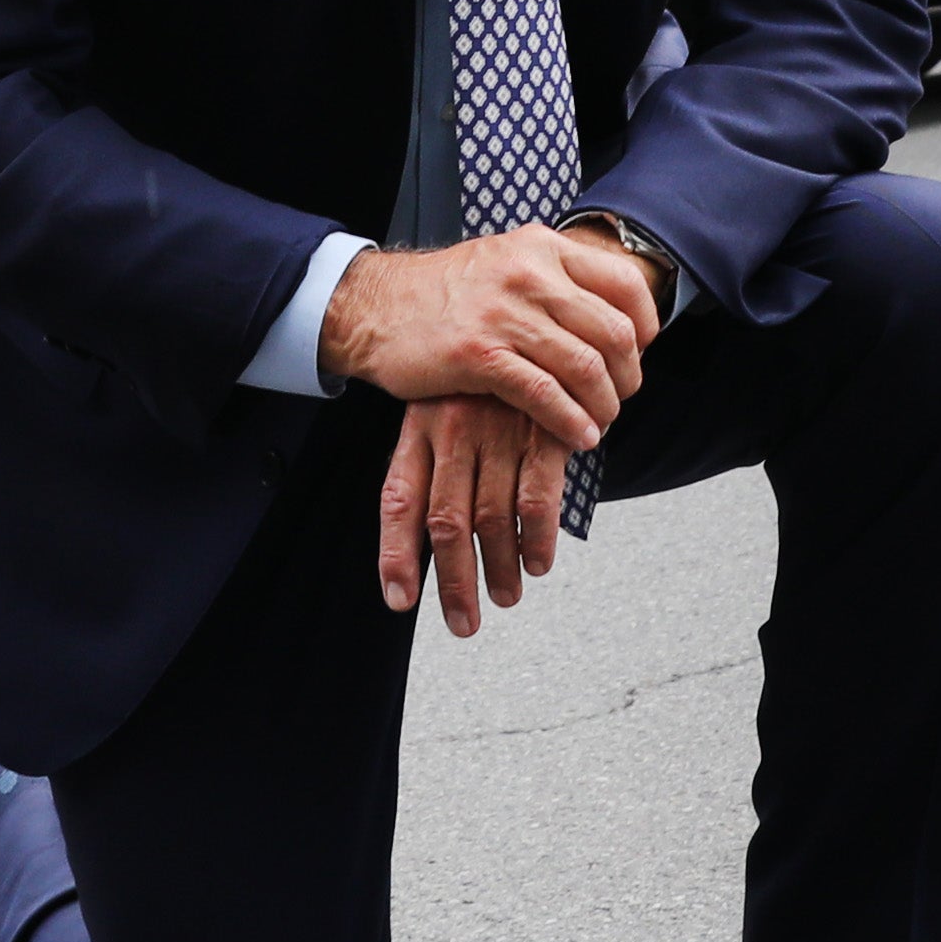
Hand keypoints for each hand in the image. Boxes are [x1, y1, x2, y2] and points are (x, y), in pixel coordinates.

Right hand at [322, 226, 654, 452]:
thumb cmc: (439, 293)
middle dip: (629, 374)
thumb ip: (552, 278)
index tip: (640, 351)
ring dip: (605, 404)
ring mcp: (504, 313)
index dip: (645, 324)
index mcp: (541, 247)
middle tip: (622, 396)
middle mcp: (529, 273)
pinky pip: (545, 394)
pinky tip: (578, 437)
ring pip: (585, 366)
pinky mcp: (479, 354)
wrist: (373, 306)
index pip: (623, 283)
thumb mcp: (503, 261)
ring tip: (601, 422)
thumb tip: (607, 313)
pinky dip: (570, 421)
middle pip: (613, 331)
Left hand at [377, 392, 571, 634]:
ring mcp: (499, 431)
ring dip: (499, 568)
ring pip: (491, 518)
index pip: (399, 499)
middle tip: (463, 622)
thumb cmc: (484, 378)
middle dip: (455, 582)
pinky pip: (537, 498)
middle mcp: (453, 430)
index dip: (396, 555)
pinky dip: (537, 539)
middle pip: (446, 522)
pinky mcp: (543, 430)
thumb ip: (432, 461)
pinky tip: (538, 563)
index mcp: (419, 426)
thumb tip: (426, 537)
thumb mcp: (443, 404)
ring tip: (504, 597)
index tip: (400, 600)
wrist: (537, 318)